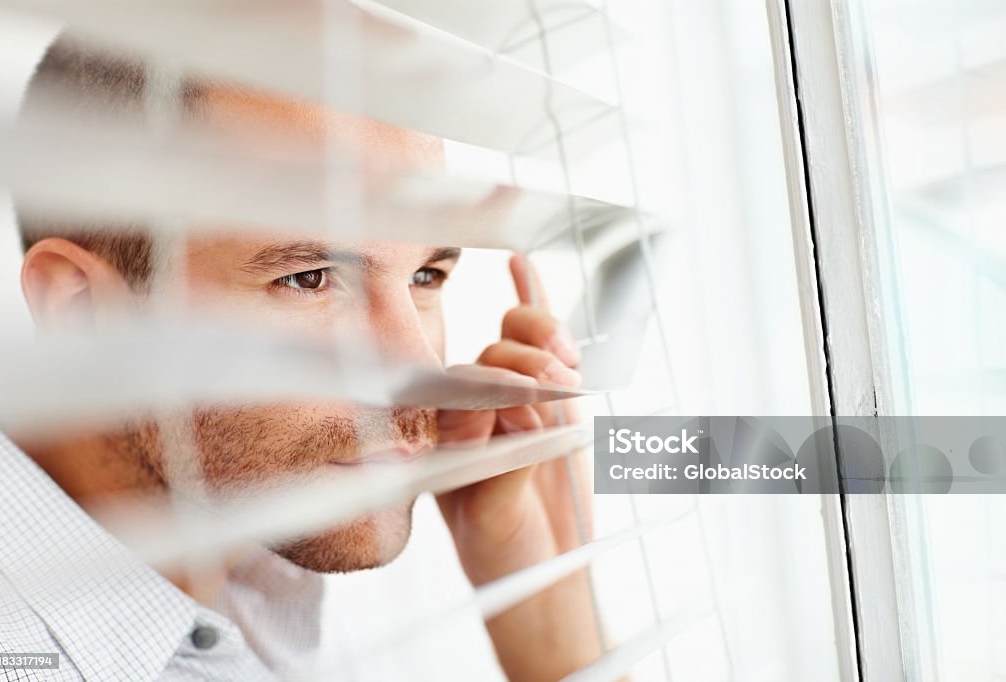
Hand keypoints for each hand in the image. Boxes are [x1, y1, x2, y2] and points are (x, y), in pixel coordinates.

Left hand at [436, 254, 600, 681]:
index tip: (517, 401)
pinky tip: (519, 262)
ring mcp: (516, 399)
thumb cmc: (504, 552)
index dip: (490, 379)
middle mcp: (475, 408)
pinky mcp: (554, 398)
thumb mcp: (491, 515)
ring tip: (564, 362)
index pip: (460, 380)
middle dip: (526, 360)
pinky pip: (542, 340)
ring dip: (543, 338)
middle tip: (557, 384)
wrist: (545, 573)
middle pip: (494, 352)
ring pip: (521, 340)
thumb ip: (500, 465)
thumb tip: (515, 414)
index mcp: (446, 432)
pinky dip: (531, 298)